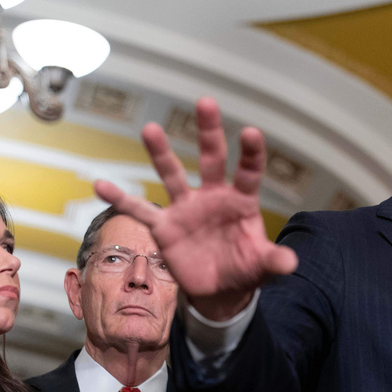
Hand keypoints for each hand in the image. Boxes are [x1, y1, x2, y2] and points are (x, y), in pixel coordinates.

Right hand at [94, 97, 297, 320]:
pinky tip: (100, 185)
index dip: (251, 153)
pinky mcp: (164, 226)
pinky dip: (121, 199)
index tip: (251, 132)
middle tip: (206, 101)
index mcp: (241, 202)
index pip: (248, 172)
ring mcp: (186, 209)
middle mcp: (213, 197)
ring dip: (162, 153)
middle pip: (212, 159)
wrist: (220, 290)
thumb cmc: (245, 269)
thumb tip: (290, 263)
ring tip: (150, 128)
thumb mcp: (263, 266)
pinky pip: (139, 210)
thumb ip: (275, 262)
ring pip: (173, 174)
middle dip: (209, 132)